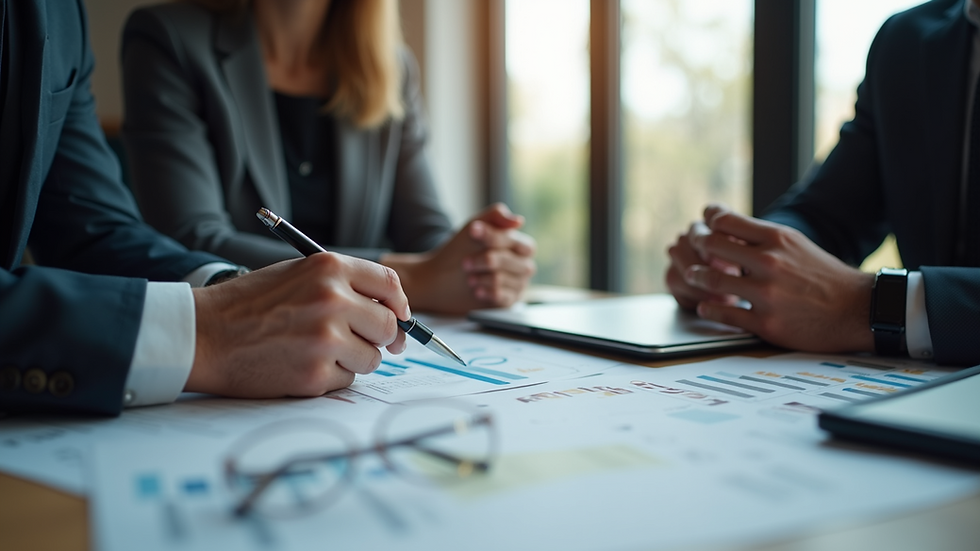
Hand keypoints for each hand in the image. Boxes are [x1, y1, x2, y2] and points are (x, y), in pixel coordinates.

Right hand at [187, 253, 408, 397]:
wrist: (203, 335)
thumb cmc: (248, 305)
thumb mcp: (296, 274)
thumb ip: (342, 285)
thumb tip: (390, 311)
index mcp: (329, 269)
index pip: (390, 285)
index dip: (400, 305)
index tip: (399, 318)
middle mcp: (333, 300)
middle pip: (389, 326)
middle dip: (380, 338)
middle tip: (362, 342)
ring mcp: (326, 339)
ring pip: (372, 358)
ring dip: (353, 359)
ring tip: (317, 350)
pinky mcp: (316, 374)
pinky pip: (346, 380)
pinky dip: (329, 377)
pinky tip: (300, 364)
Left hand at [381, 203, 535, 314]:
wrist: (440, 279)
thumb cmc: (460, 250)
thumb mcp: (475, 227)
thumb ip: (495, 216)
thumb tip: (519, 220)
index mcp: (518, 245)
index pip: (515, 241)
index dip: (494, 237)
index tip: (473, 232)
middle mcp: (522, 265)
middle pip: (512, 262)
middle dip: (486, 260)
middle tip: (466, 263)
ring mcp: (518, 284)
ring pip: (504, 279)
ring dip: (481, 277)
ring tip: (469, 278)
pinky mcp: (508, 301)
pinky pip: (502, 297)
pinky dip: (486, 292)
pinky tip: (476, 290)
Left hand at [680, 204, 874, 352]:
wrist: (857, 310)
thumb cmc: (823, 276)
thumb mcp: (796, 245)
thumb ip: (761, 237)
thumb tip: (724, 224)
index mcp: (777, 239)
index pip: (725, 220)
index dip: (707, 220)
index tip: (702, 224)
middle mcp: (770, 263)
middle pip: (711, 245)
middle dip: (695, 244)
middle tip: (690, 248)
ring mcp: (766, 294)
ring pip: (712, 279)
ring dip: (696, 276)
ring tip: (694, 275)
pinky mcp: (766, 323)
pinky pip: (723, 314)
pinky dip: (708, 307)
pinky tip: (705, 304)